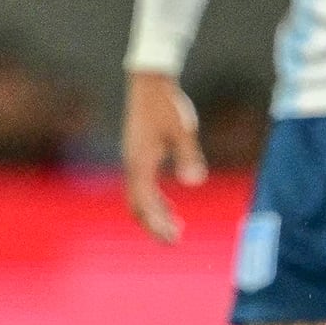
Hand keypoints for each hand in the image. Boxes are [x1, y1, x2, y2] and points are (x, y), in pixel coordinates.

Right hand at [121, 72, 205, 243]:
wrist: (150, 83)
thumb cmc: (168, 105)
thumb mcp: (184, 131)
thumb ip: (189, 156)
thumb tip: (194, 183)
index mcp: (140, 162)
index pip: (144, 202)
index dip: (156, 223)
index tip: (172, 239)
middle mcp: (131, 164)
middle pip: (137, 204)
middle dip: (154, 224)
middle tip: (174, 241)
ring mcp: (133, 159)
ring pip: (138, 196)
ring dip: (154, 213)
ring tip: (174, 229)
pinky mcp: (138, 154)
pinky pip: (142, 185)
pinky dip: (153, 200)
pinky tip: (169, 206)